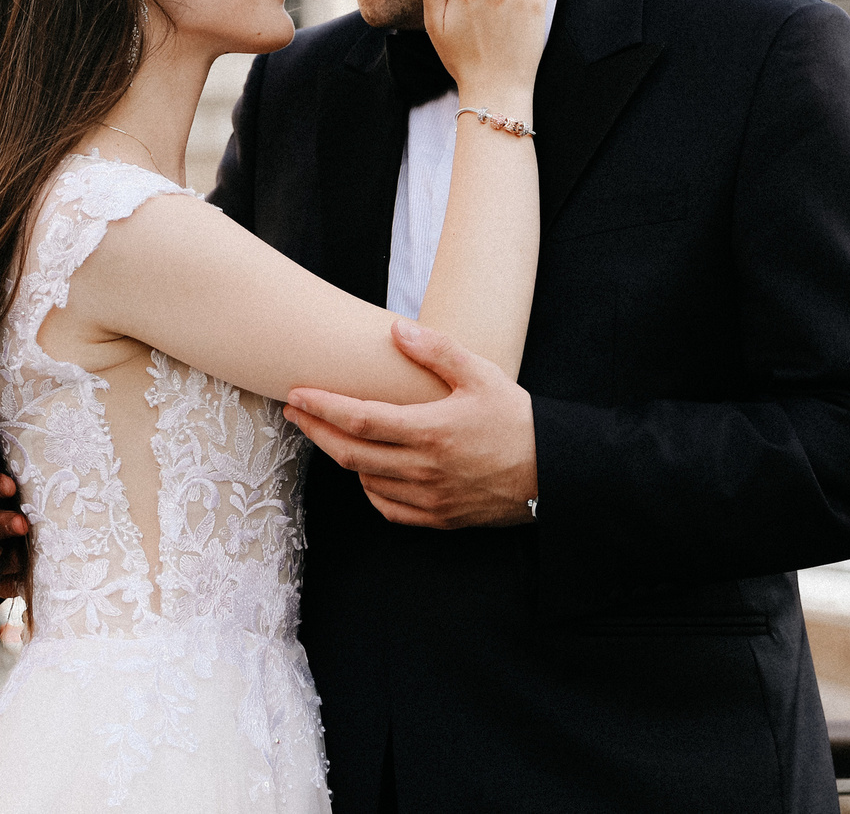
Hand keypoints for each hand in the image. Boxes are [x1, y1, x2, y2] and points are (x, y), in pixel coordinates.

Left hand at [283, 318, 538, 528]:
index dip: (322, 407)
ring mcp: (429, 498)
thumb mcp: (481, 374)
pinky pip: (389, 508)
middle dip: (315, 431)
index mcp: (431, 430)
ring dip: (342, 457)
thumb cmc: (518, 419)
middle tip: (295, 412)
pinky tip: (368, 471)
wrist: (554, 472)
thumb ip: (436, 351)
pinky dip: (370, 488)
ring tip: (332, 433)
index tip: (296, 395)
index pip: (359, 420)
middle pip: (350, 454)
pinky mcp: (439, 518)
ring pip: (366, 481)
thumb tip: (396, 331)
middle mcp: (424, 469)